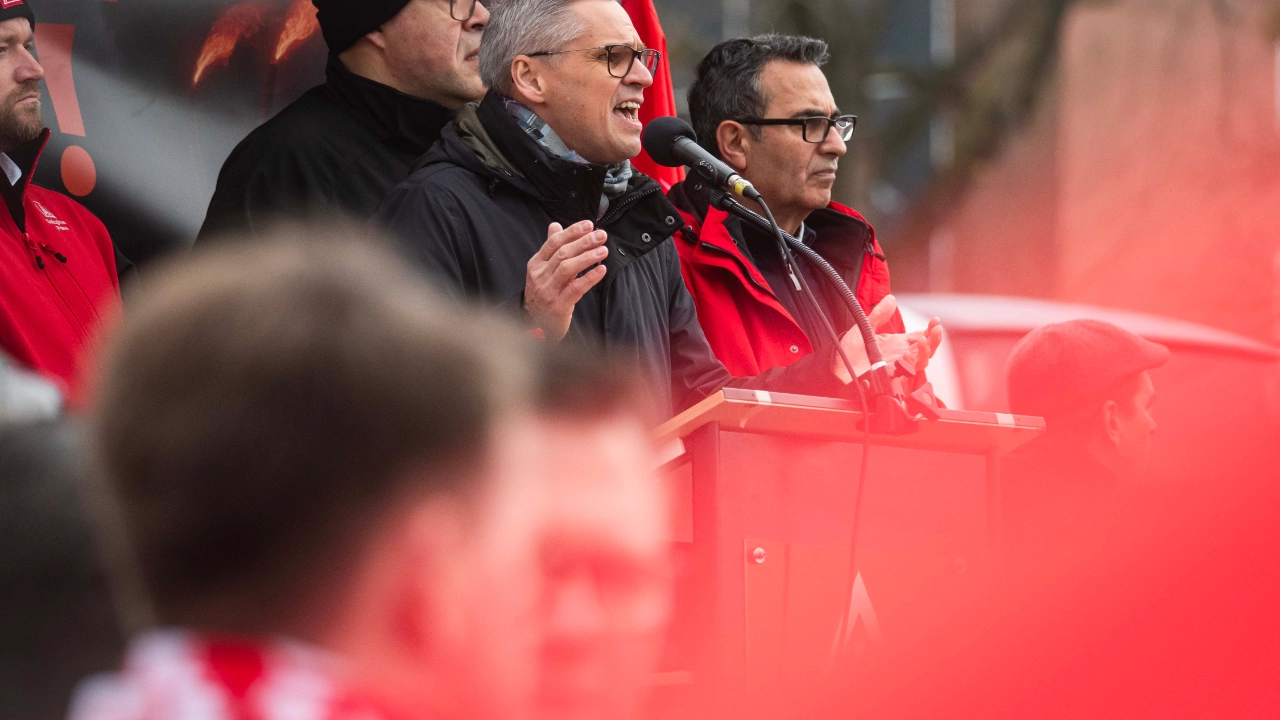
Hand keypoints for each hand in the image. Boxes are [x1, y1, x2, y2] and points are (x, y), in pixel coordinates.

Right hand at [525, 221, 608, 340]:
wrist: (537, 323)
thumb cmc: (544, 293)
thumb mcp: (543, 270)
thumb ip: (551, 248)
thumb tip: (555, 225)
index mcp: (536, 264)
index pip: (554, 242)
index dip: (572, 232)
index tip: (589, 225)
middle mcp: (540, 276)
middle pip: (562, 254)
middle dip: (584, 242)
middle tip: (601, 235)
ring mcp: (548, 291)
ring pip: (567, 268)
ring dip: (587, 257)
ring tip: (603, 250)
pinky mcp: (558, 306)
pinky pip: (575, 288)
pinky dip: (590, 278)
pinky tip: (601, 270)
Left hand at [832, 296, 944, 382]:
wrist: (835, 367)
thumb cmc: (849, 352)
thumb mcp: (865, 327)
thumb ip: (879, 314)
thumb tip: (891, 298)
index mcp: (896, 344)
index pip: (920, 337)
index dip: (930, 330)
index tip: (935, 320)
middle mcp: (900, 355)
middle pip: (925, 350)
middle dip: (934, 340)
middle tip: (937, 329)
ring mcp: (895, 365)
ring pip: (920, 361)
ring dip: (926, 350)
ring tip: (923, 339)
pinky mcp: (889, 374)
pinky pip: (905, 371)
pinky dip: (910, 362)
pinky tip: (909, 353)